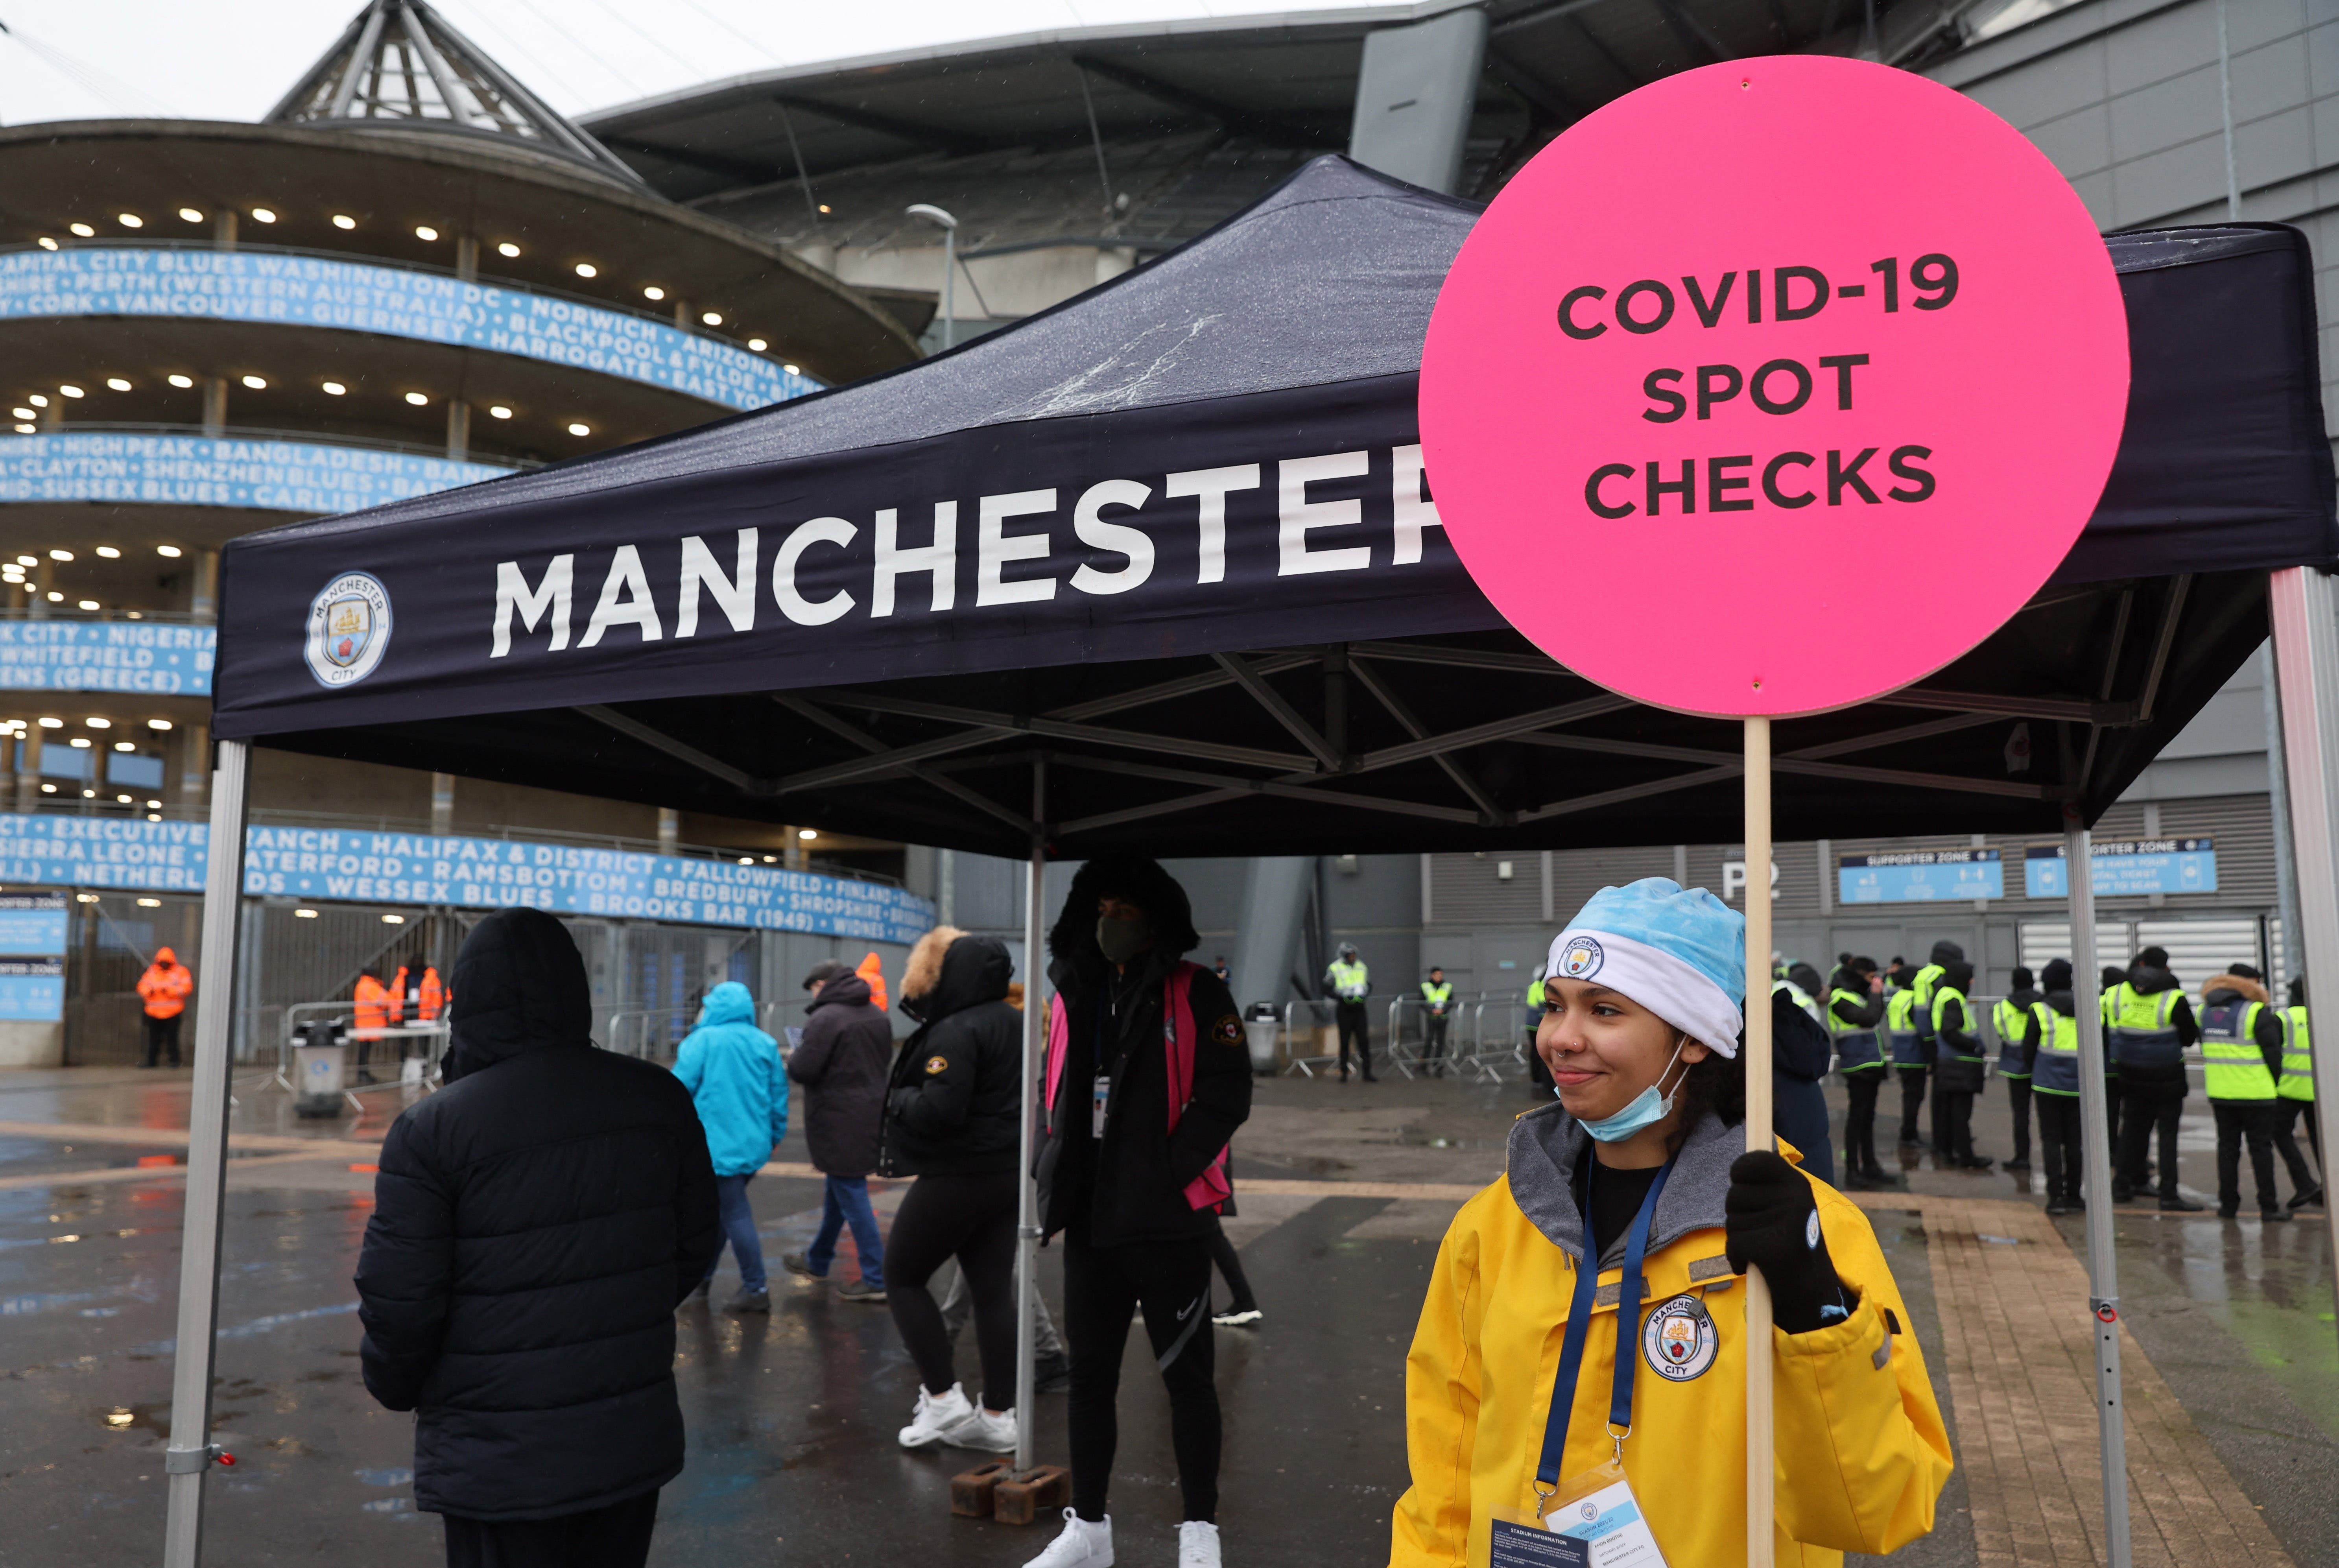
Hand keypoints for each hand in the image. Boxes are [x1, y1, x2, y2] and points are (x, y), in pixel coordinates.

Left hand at [1724, 1151, 1852, 1332]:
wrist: (1813, 1291)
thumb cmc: (1793, 1242)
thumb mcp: (1788, 1204)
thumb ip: (1767, 1184)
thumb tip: (1738, 1165)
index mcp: (1797, 1181)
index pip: (1753, 1160)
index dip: (1739, 1173)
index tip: (1744, 1186)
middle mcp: (1795, 1197)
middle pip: (1733, 1195)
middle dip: (1738, 1215)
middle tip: (1763, 1232)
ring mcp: (1786, 1222)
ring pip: (1731, 1222)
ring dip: (1739, 1238)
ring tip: (1764, 1248)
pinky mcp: (1773, 1247)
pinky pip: (1733, 1245)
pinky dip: (1737, 1259)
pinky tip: (1754, 1265)